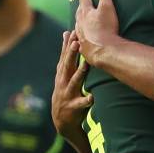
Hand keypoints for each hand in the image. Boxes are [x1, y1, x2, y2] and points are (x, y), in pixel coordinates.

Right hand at [52, 31, 92, 146]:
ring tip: (86, 65)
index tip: (72, 32)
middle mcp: (64, 82)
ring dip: (80, 73)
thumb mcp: (64, 73)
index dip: (68, 45)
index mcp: (63, 74)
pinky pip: (81, 103)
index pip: (64, 56)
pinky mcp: (73, 107)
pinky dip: (86, 100)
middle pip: (68, 66)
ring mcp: (68, 94)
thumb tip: (67, 32)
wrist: (61, 120)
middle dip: (71, 54)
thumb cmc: (66, 91)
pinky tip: (92, 97)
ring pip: (75, 82)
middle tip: (76, 43)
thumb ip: (67, 54)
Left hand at [76, 0, 119, 66]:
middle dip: (80, 7)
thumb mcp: (108, 7)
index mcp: (86, 13)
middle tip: (81, 4)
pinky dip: (81, 37)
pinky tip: (83, 39)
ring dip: (79, 22)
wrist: (103, 50)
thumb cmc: (106, 27)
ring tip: (81, 21)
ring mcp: (81, 36)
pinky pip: (80, 40)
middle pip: (79, 13)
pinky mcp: (83, 47)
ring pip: (78, 26)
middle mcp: (80, 23)